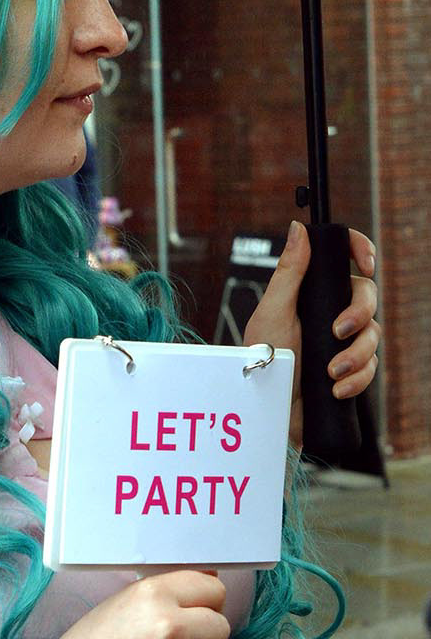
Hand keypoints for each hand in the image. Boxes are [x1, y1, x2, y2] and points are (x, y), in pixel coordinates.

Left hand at [243, 221, 378, 445]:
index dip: (360, 251)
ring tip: (330, 371)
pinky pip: (371, 369)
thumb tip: (299, 230)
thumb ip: (289, 272)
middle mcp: (330, 313)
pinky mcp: (350, 371)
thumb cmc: (265, 360)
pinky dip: (356, 379)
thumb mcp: (273, 312)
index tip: (365, 261)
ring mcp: (342, 342)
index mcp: (311, 293)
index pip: (343, 261)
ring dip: (355, 355)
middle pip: (367, 296)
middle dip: (358, 315)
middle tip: (337, 332)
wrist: (269, 409)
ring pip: (373, 336)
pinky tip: (335, 388)